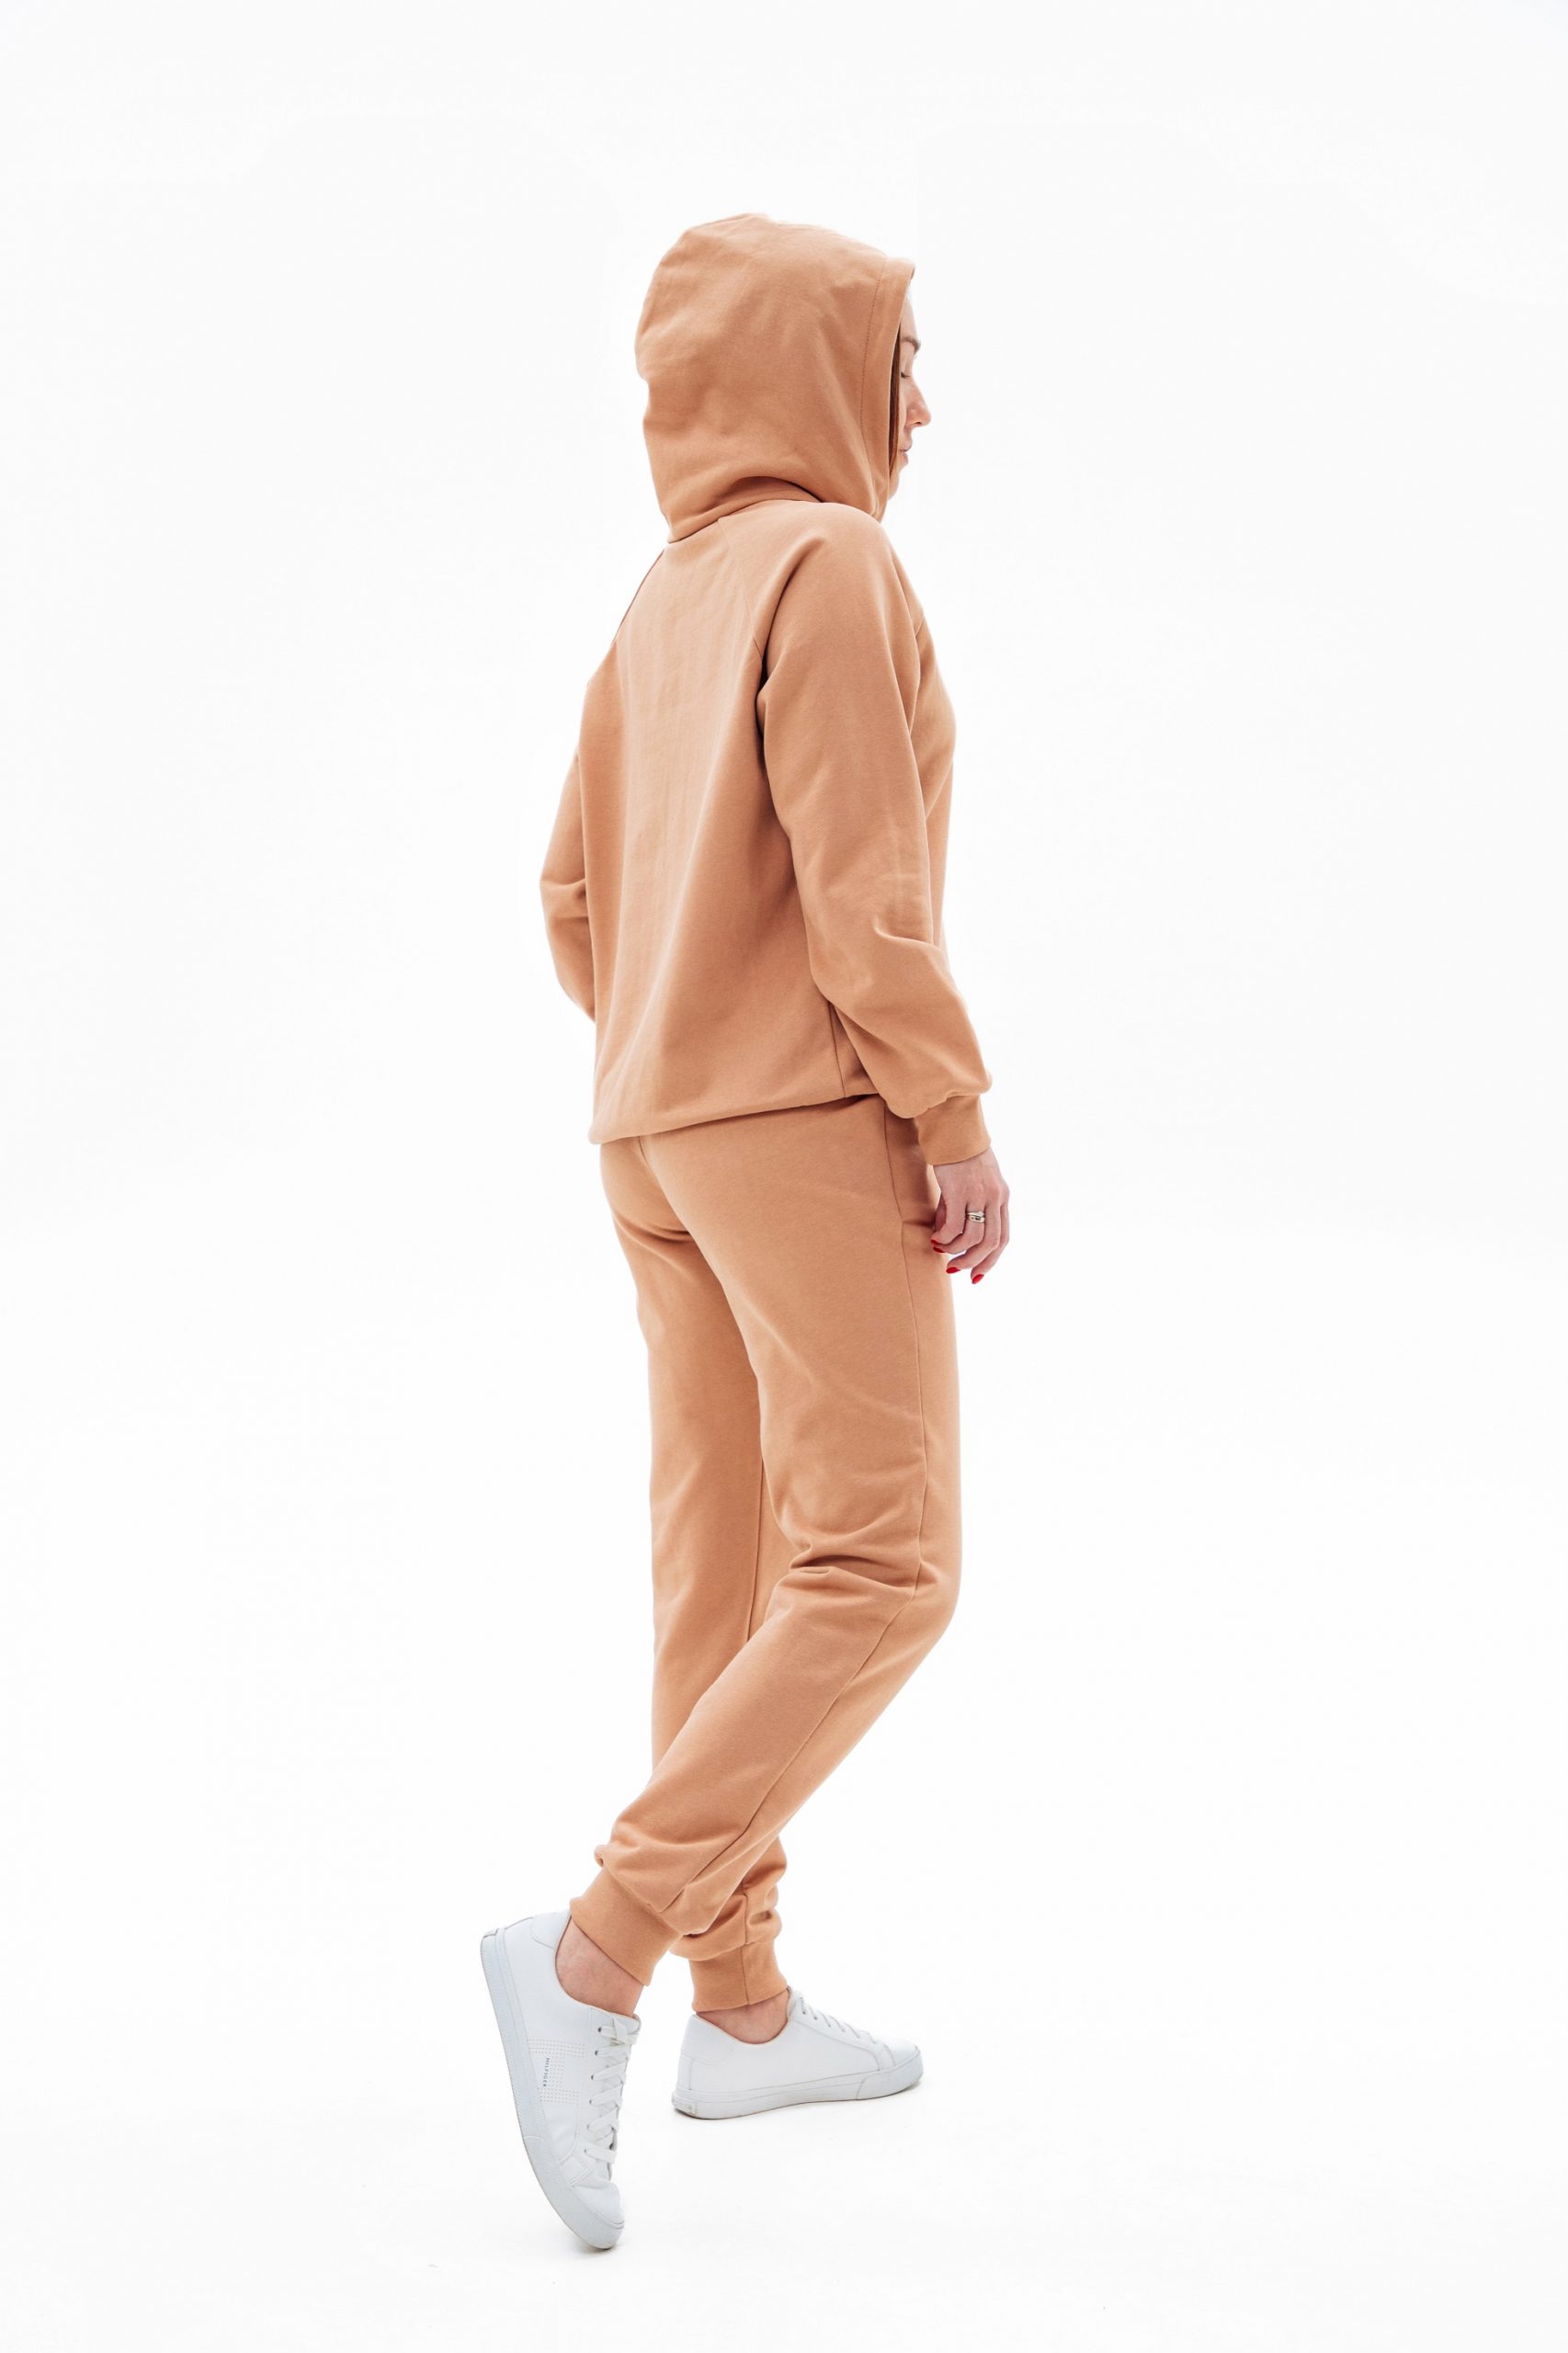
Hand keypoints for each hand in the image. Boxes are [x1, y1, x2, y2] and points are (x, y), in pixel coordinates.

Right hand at [929, 1145, 1008, 1283]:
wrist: (953, 1129)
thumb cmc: (959, 1156)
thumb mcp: (971, 1184)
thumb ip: (964, 1210)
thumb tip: (946, 1237)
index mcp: (1002, 1197)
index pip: (1003, 1238)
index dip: (991, 1260)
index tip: (976, 1275)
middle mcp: (995, 1197)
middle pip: (991, 1243)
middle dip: (973, 1262)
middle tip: (954, 1270)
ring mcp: (978, 1194)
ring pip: (973, 1237)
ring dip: (955, 1251)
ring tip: (940, 1250)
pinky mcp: (959, 1191)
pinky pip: (953, 1225)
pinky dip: (945, 1237)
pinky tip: (934, 1238)